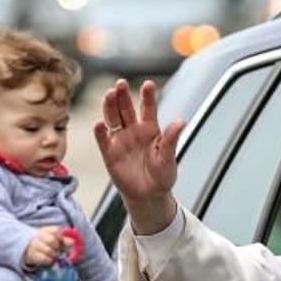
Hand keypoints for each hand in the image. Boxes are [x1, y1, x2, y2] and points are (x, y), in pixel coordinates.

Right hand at [23, 226, 72, 267]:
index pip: (56, 230)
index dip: (61, 237)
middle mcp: (39, 236)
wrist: (30, 247)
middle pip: (51, 240)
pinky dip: (49, 260)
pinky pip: (44, 259)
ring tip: (54, 255)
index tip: (63, 242)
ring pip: (48, 250)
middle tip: (58, 250)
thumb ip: (64, 240)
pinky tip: (50, 259)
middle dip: (57, 247)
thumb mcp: (55, 239)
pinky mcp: (32, 255)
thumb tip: (72, 242)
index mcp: (46, 230)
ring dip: (54, 254)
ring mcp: (35, 245)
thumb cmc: (46, 242)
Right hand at [94, 79, 184, 233]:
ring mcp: (120, 140)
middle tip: (121, 84)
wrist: (149, 196)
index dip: (147, 96)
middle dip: (123, 96)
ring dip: (110, 106)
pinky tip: (99, 124)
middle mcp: (133, 130)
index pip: (148, 108)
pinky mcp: (109, 153)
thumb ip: (171, 139)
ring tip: (109, 95)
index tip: (148, 84)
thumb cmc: (161, 176)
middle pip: (126, 108)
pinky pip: (103, 140)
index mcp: (150, 129)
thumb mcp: (168, 157)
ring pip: (112, 118)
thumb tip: (180, 121)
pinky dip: (100, 132)